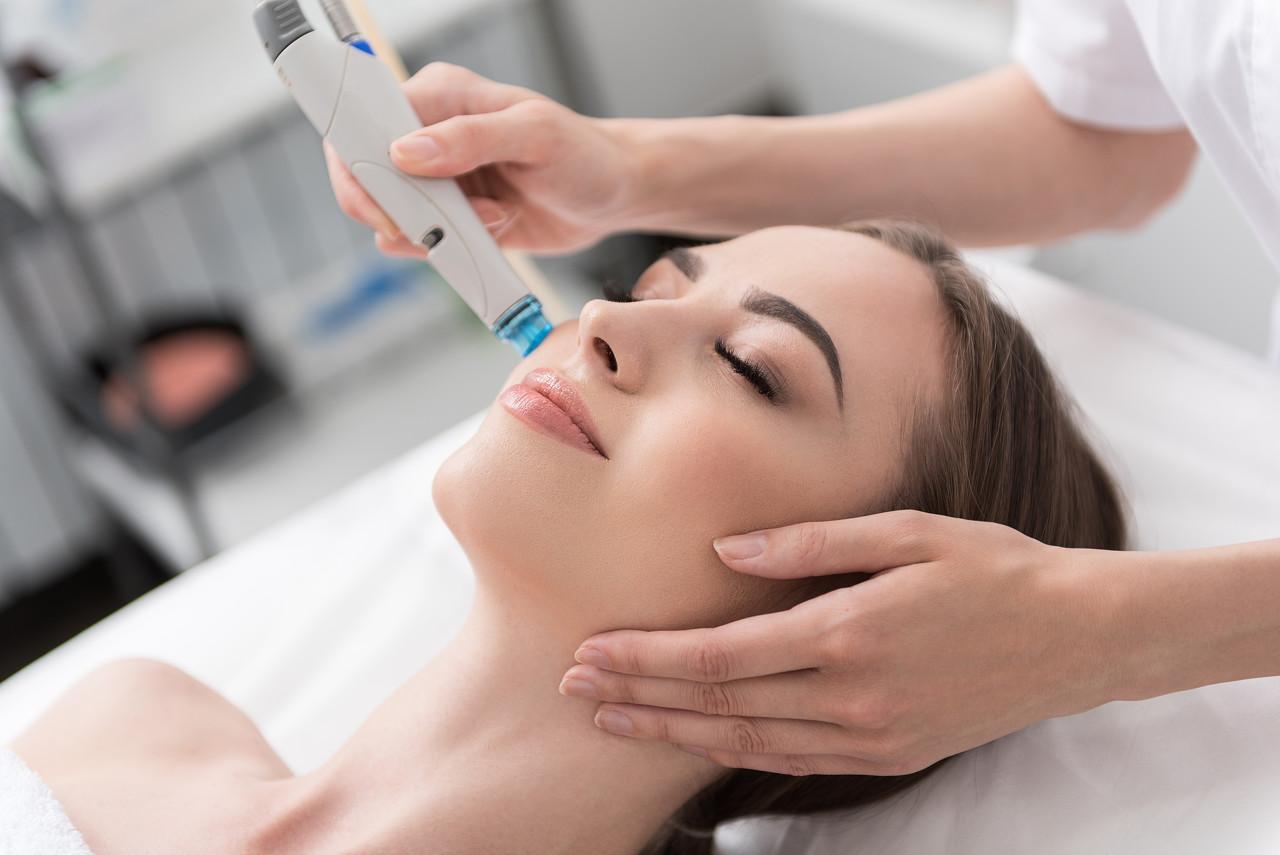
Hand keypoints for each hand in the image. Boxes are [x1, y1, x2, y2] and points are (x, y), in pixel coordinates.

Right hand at [325, 62, 636, 258]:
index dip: (360, 166)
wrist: (612, 196)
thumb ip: (472, 138)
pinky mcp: (450, 218)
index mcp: (438, 97)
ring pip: (393, 218)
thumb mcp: (536, 134)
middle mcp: (427, 136)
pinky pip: (421, 243)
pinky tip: (496, 229)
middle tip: (451, 220)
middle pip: (366, 178)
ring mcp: (436, 181)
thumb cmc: (583, 153)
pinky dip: (450, 250)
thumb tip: (406, 151)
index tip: (388, 201)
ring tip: (494, 216)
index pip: (366, 124)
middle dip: (401, 210)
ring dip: (437, 231)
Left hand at [560, 511, 1124, 775]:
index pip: (719, 655)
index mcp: (847, 632)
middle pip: (719, 704)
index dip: (648, 657)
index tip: (591, 652)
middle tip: (573, 691)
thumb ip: (808, 542)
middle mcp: (851, 695)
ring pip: (748, 742)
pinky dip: (736, 751)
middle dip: (640, 697)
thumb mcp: (905, 531)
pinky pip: (794, 760)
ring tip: (614, 721)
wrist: (1078, 635)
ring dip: (674, 733)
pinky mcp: (890, 754)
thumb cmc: (992, 568)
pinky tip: (697, 741)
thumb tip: (726, 550)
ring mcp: (871, 735)